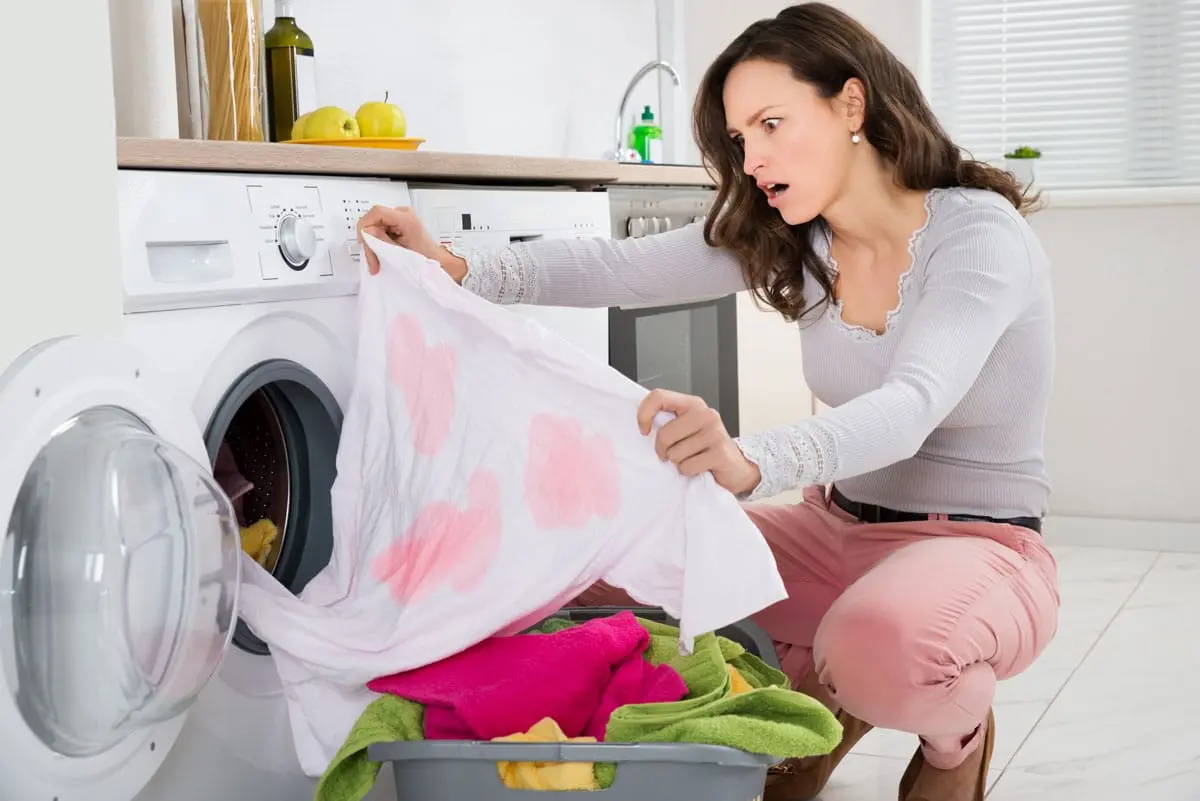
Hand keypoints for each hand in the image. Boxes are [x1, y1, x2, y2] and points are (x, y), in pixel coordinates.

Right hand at [355, 205, 467, 280]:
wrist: (436, 261)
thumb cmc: (426, 258)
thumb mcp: (401, 253)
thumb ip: (382, 240)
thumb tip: (367, 231)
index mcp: (406, 219)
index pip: (377, 212)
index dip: (365, 225)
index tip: (363, 240)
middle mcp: (403, 214)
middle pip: (374, 220)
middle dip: (370, 241)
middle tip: (372, 260)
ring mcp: (400, 217)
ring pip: (375, 226)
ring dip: (373, 244)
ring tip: (377, 261)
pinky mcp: (398, 223)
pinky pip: (381, 229)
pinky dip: (378, 242)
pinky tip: (382, 254)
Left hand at [636, 389, 760, 495]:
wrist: (736, 467)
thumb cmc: (705, 447)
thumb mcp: (687, 428)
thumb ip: (668, 422)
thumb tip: (641, 426)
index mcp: (693, 404)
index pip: (659, 397)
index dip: (644, 414)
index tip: (643, 430)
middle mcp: (705, 414)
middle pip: (664, 434)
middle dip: (663, 450)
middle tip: (673, 453)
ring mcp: (715, 432)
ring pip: (675, 454)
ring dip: (679, 462)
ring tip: (693, 458)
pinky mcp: (720, 452)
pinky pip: (687, 466)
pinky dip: (688, 471)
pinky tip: (700, 467)